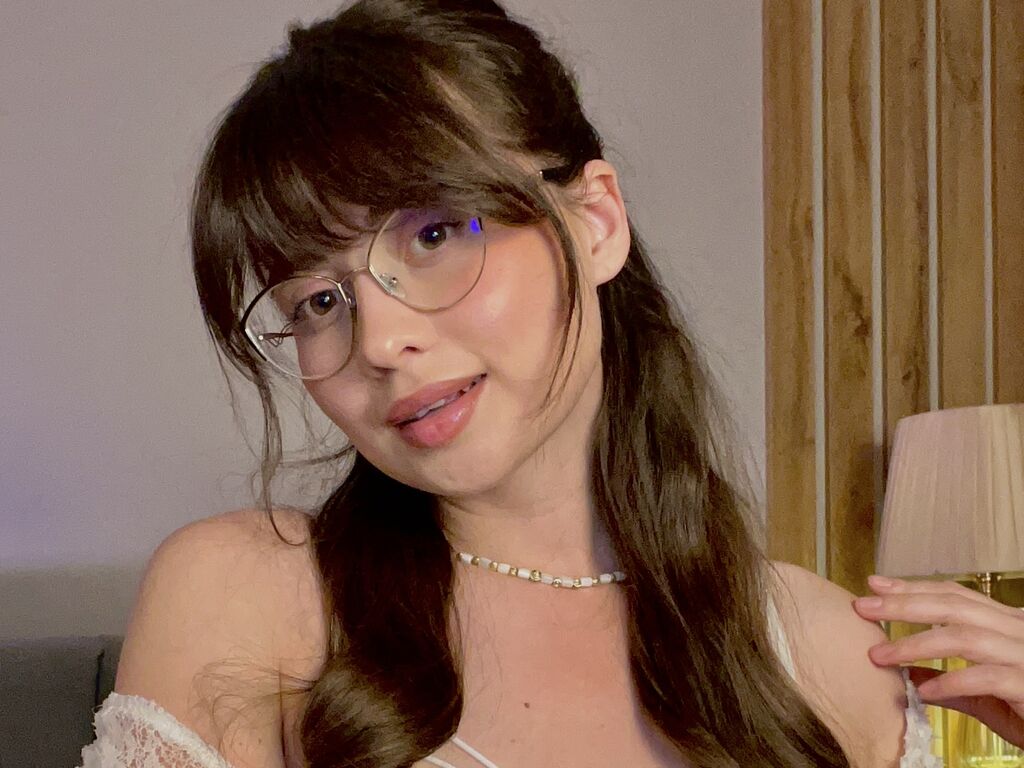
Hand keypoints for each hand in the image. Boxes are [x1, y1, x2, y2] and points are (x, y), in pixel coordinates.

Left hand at [852, 575, 1023, 746]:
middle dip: (903, 605)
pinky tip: (925, 692)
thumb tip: (904, 675)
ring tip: (879, 655)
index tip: (874, 585)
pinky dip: (953, 682)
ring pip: (965, 637)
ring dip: (916, 644)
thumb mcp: (984, 696)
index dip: (913, 588)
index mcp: (1006, 627)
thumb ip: (948, 683)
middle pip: (953, 607)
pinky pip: (987, 678)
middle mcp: (1017, 633)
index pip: (955, 596)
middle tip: (863, 607)